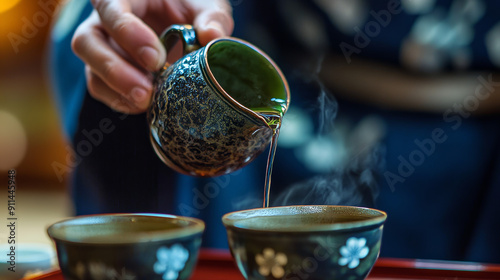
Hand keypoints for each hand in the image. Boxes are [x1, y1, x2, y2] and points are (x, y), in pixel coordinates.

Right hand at [72, 0, 233, 113]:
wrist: (188, 23)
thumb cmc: (191, 7)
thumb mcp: (205, 4)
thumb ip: (211, 17)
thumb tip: (212, 36)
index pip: (109, 7)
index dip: (126, 33)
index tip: (155, 58)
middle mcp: (106, 21)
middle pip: (86, 41)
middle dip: (114, 69)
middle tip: (146, 89)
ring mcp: (106, 47)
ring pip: (91, 69)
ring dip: (116, 90)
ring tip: (145, 102)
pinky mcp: (110, 72)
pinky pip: (103, 89)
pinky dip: (120, 101)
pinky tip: (143, 107)